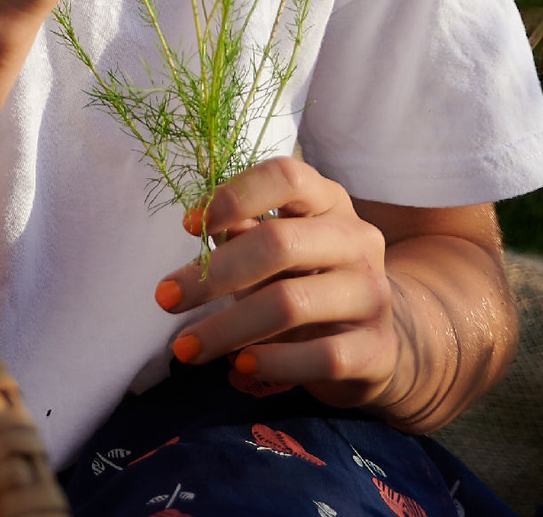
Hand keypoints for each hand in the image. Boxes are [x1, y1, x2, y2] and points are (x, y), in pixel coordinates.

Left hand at [156, 156, 401, 408]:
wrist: (371, 340)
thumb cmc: (302, 278)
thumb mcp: (272, 247)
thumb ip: (240, 230)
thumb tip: (201, 221)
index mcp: (327, 201)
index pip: (286, 177)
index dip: (234, 195)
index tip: (188, 226)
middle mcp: (357, 240)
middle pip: (279, 244)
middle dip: (212, 274)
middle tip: (165, 297)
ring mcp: (372, 294)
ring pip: (291, 304)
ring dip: (227, 327)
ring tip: (186, 347)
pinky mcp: (377, 349)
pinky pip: (320, 356)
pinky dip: (273, 362)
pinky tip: (240, 365)